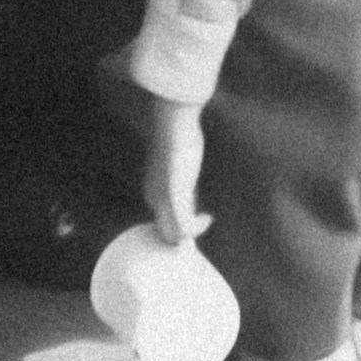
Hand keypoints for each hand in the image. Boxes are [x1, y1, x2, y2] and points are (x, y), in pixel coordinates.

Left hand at [141, 95, 208, 245]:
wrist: (172, 126)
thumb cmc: (178, 138)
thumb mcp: (181, 162)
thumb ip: (183, 177)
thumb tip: (189, 185)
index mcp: (152, 191)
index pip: (163, 219)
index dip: (180, 223)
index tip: (198, 216)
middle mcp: (154, 198)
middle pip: (165, 231)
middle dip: (184, 234)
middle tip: (203, 224)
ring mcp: (162, 200)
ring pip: (173, 233)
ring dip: (192, 233)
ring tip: (205, 222)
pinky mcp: (174, 198)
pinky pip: (184, 227)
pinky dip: (197, 228)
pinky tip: (208, 218)